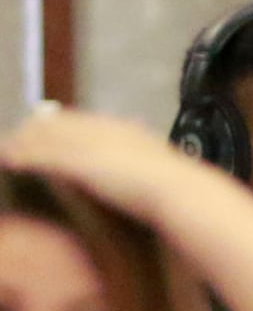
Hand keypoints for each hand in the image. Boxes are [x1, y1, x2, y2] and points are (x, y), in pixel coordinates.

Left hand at [0, 106, 202, 217]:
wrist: (177, 190)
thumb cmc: (178, 184)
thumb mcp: (162, 163)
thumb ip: (148, 156)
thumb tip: (146, 146)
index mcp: (124, 128)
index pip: (82, 120)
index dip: (59, 124)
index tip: (42, 127)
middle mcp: (103, 130)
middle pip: (60, 124)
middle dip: (35, 130)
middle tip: (15, 137)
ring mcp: (90, 145)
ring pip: (46, 138)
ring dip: (24, 143)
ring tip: (6, 148)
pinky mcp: (79, 163)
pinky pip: (43, 157)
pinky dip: (24, 158)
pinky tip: (9, 161)